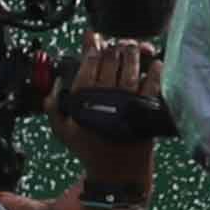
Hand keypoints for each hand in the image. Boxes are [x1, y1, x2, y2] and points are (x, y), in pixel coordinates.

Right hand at [57, 37, 160, 187]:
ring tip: (133, 46)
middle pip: (111, 62)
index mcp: (84, 98)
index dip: (92, 47)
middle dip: (113, 47)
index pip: (88, 64)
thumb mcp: (63, 130)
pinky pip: (152, 85)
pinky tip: (156, 63)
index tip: (95, 38)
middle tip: (116, 43)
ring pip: (131, 69)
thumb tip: (56, 83)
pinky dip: (155, 72)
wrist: (117, 171)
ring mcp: (128, 101)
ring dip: (133, 53)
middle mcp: (106, 96)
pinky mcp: (146, 109)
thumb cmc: (90, 149)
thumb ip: (53, 106)